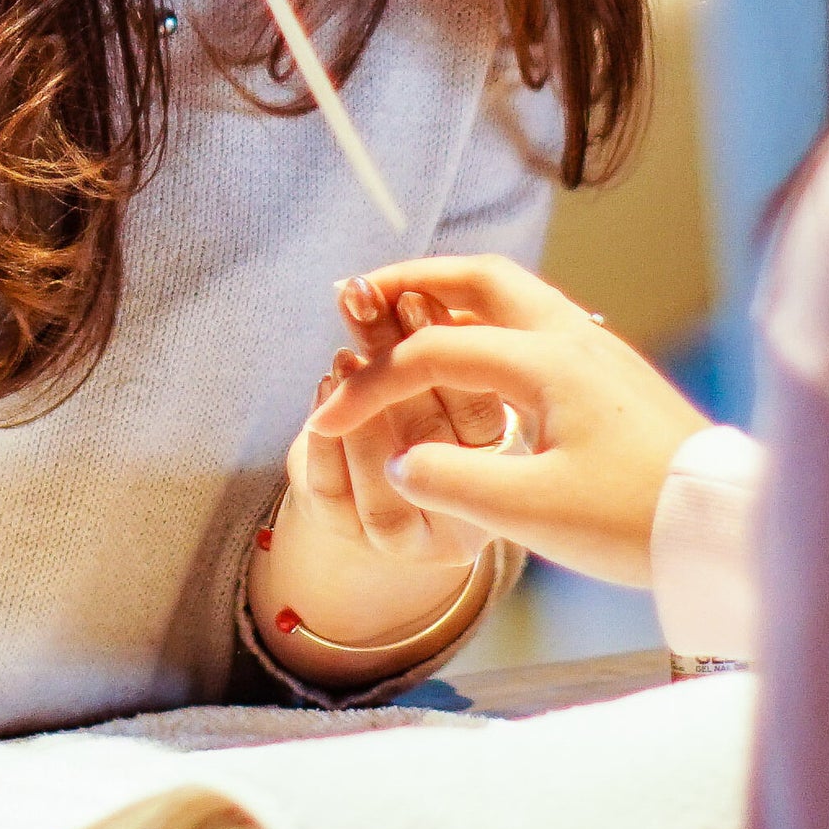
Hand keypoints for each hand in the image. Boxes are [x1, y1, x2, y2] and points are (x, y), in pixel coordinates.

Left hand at [282, 283, 513, 568]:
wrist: (373, 495)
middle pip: (433, 441)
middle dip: (395, 361)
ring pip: (388, 485)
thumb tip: (403, 286)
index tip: (413, 294)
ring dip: (361, 411)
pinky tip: (321, 390)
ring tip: (344, 354)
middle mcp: (467, 518)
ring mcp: (411, 541)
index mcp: (507, 474)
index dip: (447, 351)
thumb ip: (432, 346)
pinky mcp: (353, 542)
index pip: (484, 417)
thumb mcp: (437, 382)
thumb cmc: (420, 423)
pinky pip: (335, 497)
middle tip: (366, 303)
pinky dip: (325, 444)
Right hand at [306, 255, 714, 591]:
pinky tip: (476, 365)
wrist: (726, 525)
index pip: (431, 354)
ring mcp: (597, 351)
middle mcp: (571, 338)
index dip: (369, 387)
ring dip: (452, 298)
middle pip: (478, 278)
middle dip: (411, 282)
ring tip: (405, 319)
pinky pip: (535, 325)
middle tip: (359, 297)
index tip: (326, 422)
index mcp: (545, 361)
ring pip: (512, 296)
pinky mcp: (613, 376)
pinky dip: (488, 325)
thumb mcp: (532, 513)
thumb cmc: (636, 520)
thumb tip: (401, 458)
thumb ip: (452, 480)